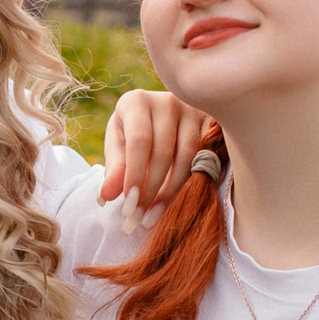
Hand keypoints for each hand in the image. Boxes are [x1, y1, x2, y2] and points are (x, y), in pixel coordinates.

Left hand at [99, 90, 216, 226]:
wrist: (159, 116)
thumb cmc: (133, 131)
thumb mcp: (118, 145)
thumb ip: (114, 169)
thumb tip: (106, 197)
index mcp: (136, 102)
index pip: (139, 142)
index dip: (134, 176)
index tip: (128, 205)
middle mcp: (167, 101)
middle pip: (163, 153)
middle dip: (151, 190)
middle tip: (139, 218)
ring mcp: (193, 110)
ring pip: (188, 158)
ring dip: (172, 192)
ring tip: (154, 215)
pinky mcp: (212, 124)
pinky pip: (204, 159)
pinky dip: (190, 184)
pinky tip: (178, 203)